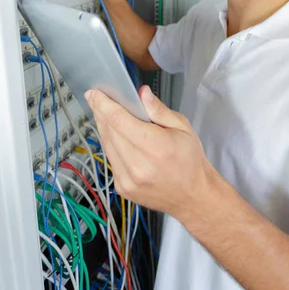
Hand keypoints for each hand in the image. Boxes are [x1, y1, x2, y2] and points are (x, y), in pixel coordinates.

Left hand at [85, 85, 213, 217]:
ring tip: (103, 114)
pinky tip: (115, 136)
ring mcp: (128, 179)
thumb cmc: (190, 160)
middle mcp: (138, 165)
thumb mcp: (182, 127)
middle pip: (110, 131)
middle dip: (100, 112)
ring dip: (103, 128)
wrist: (193, 196)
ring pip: (107, 145)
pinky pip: (111, 160)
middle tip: (95, 98)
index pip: (119, 120)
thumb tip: (142, 93)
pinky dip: (110, 145)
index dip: (104, 105)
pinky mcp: (123, 188)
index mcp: (155, 146)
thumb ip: (159, 110)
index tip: (96, 93)